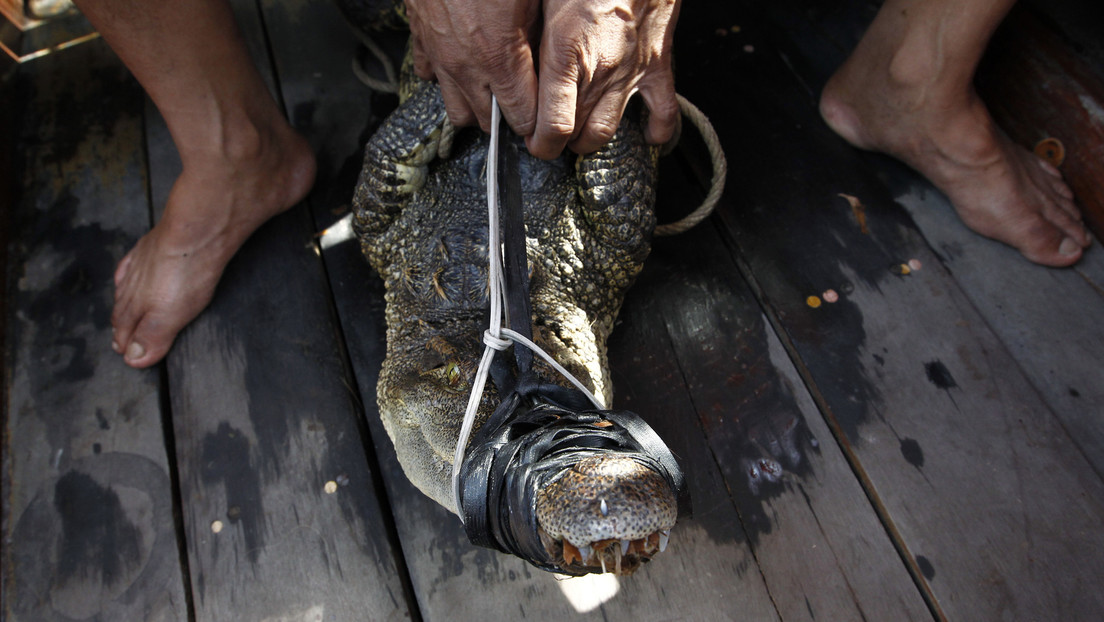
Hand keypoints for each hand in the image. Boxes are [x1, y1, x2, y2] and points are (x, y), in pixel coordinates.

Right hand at [406, 0, 540, 135]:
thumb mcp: (535, 1)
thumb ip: (542, 36)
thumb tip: (552, 63)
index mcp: (498, 56)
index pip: (522, 117)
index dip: (537, 121)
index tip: (547, 116)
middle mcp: (464, 65)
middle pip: (486, 121)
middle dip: (507, 117)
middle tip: (524, 100)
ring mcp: (439, 56)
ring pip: (456, 109)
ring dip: (476, 104)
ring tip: (493, 89)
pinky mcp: (420, 40)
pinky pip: (430, 77)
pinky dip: (447, 77)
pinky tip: (463, 62)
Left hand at [527, 0, 680, 158]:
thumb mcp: (543, 5)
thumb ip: (529, 42)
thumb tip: (512, 67)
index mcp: (566, 56)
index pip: (553, 128)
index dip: (540, 144)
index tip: (533, 142)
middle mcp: (600, 71)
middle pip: (577, 135)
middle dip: (560, 141)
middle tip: (551, 132)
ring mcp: (631, 72)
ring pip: (608, 131)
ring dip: (591, 139)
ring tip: (580, 133)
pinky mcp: (657, 65)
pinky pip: (663, 113)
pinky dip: (658, 132)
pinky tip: (649, 137)